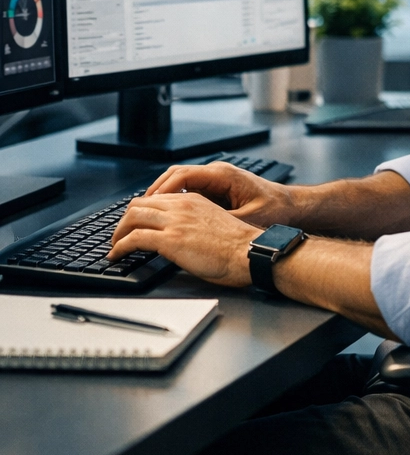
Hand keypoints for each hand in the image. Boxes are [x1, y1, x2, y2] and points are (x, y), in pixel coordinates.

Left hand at [109, 192, 261, 287]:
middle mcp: (182, 206)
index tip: (136, 223)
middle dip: (125, 220)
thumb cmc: (240, 245)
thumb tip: (185, 235)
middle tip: (121, 234)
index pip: (156, 199)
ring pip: (132, 217)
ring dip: (118, 232)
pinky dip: (119, 247)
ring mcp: (174, 222)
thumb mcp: (216, 223)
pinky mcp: (169, 240)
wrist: (249, 253)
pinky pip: (133, 238)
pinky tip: (117, 255)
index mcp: (194, 201)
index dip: (141, 211)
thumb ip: (197, 223)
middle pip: (139, 205)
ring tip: (115, 246)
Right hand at [145, 162, 302, 227]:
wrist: (294, 206)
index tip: (146, 205)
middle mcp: (217, 173)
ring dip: (163, 196)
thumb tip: (197, 229)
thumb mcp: (249, 218)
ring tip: (146, 214)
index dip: (161, 191)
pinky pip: (189, 190)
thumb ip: (223, 220)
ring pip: (180, 182)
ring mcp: (216, 180)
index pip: (182, 176)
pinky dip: (175, 200)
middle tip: (137, 211)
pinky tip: (166, 216)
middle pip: (175, 176)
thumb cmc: (276, 210)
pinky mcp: (217, 189)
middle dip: (155, 192)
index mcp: (223, 176)